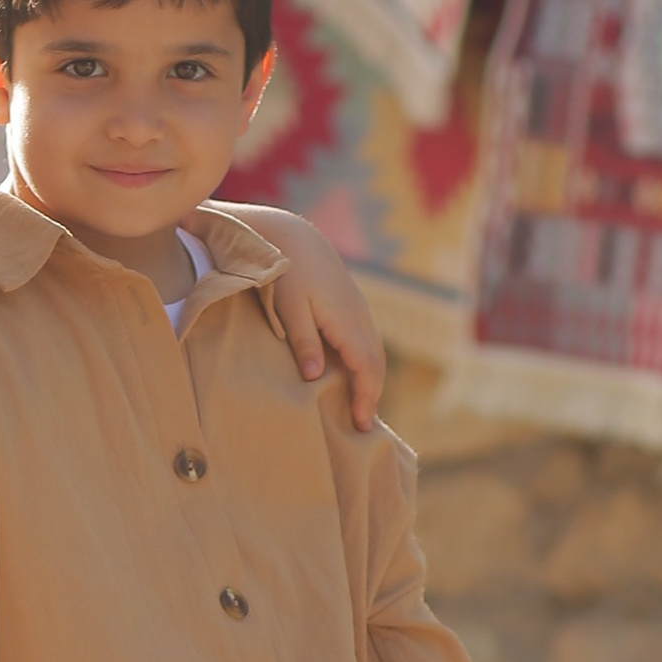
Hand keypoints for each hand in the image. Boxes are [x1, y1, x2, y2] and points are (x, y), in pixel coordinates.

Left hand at [253, 214, 384, 428]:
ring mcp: (358, 309)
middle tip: (363, 424)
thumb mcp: (289, 308)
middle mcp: (359, 316)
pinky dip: (366, 362)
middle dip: (372, 394)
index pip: (365, 368)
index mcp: (346, 321)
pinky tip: (354, 373)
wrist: (293, 237)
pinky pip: (366, 340)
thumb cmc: (286, 274)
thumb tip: (313, 376)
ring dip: (371, 379)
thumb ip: (303, 341)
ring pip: (374, 351)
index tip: (360, 423)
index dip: (365, 397)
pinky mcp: (351, 304)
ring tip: (361, 404)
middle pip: (376, 363)